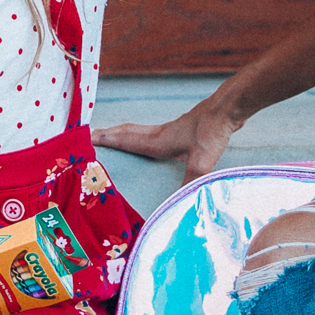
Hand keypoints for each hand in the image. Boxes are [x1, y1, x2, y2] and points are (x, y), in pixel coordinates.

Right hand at [94, 95, 237, 178]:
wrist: (228, 109)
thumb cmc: (212, 131)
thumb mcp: (201, 161)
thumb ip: (188, 182)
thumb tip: (177, 205)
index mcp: (159, 140)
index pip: (126, 140)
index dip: (106, 140)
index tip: (86, 139)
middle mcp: (161, 132)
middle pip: (128, 132)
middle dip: (109, 135)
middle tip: (92, 136)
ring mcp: (172, 129)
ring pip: (140, 130)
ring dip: (124, 133)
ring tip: (114, 137)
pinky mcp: (184, 129)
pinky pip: (154, 132)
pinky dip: (143, 135)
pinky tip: (153, 142)